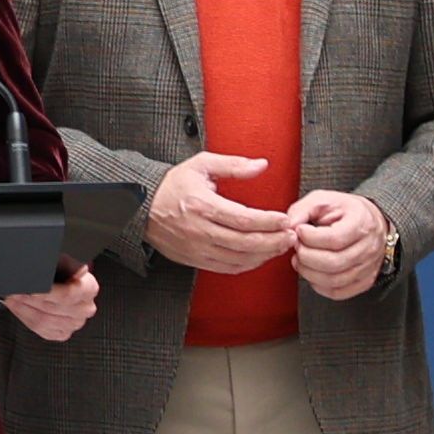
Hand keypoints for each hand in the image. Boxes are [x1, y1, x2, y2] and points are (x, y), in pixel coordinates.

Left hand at [2, 263, 103, 343]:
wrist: (61, 280)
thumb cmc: (61, 269)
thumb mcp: (62, 259)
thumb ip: (65, 263)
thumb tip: (68, 266)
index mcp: (89, 289)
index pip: (67, 294)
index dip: (45, 292)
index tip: (29, 287)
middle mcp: (84, 308)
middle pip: (52, 308)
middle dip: (29, 299)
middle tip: (14, 290)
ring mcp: (74, 323)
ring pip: (44, 320)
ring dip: (23, 308)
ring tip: (12, 297)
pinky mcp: (62, 332)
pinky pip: (41, 329)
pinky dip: (25, 317)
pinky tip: (18, 307)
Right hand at [144, 152, 295, 272]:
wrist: (142, 207)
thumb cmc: (173, 185)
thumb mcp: (201, 165)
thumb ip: (233, 165)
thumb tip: (261, 165)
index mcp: (202, 205)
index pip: (243, 219)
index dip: (268, 222)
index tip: (285, 220)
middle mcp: (200, 230)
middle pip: (245, 242)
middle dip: (273, 241)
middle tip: (291, 236)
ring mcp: (197, 248)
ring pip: (238, 259)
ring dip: (264, 255)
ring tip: (281, 246)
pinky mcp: (194, 260)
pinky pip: (227, 268)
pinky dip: (247, 265)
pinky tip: (260, 257)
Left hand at [286, 190, 394, 300]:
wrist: (370, 222)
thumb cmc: (345, 211)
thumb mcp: (323, 199)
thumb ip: (303, 209)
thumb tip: (289, 226)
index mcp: (361, 223)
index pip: (335, 239)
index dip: (310, 238)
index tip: (299, 231)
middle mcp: (369, 248)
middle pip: (333, 263)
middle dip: (306, 257)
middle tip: (297, 247)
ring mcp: (368, 267)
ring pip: (334, 280)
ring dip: (309, 272)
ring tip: (300, 259)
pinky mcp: (364, 281)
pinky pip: (338, 292)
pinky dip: (319, 286)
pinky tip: (312, 272)